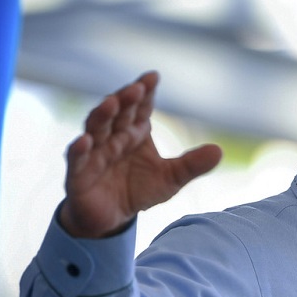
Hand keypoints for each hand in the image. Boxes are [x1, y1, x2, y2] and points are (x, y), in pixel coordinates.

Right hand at [59, 71, 222, 237]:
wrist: (111, 219)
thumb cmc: (139, 190)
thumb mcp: (171, 179)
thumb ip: (192, 165)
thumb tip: (219, 151)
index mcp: (134, 133)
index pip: (140, 108)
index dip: (145, 93)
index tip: (153, 77)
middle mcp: (113, 138)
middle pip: (117, 113)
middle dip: (125, 99)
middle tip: (136, 87)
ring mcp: (93, 153)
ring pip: (95, 129)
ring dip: (102, 115)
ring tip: (111, 103)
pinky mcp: (78, 174)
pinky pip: (77, 159)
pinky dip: (79, 149)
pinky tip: (84, 141)